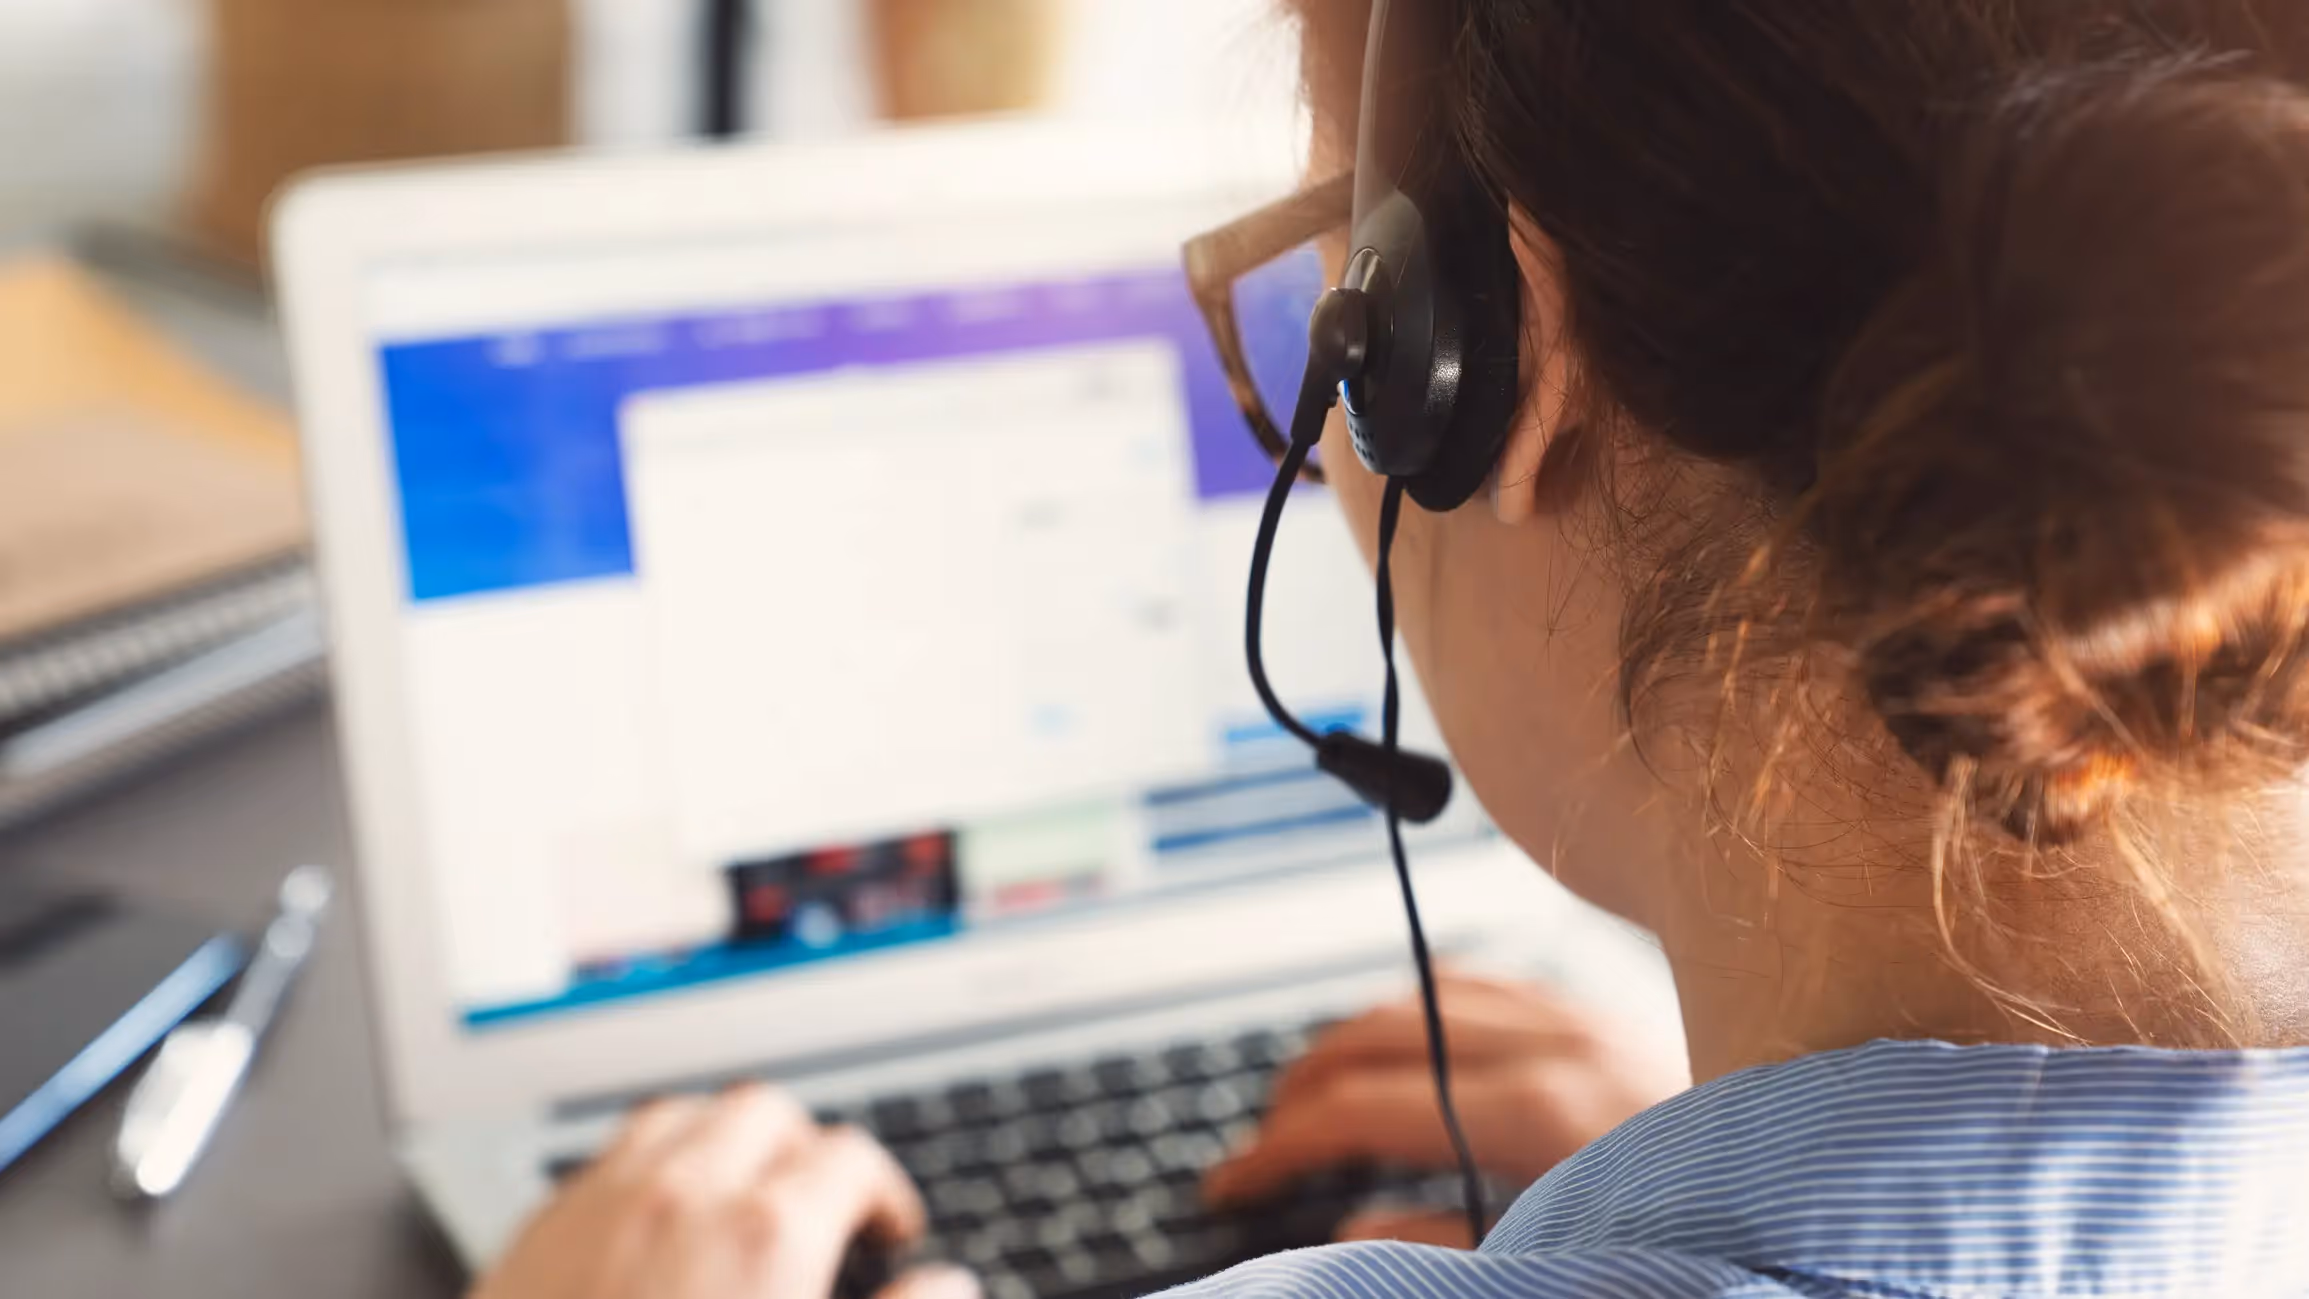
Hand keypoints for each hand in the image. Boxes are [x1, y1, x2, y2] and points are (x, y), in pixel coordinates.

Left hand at [470, 1085, 976, 1298]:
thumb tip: (948, 1286)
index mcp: (765, 1234)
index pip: (849, 1157)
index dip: (883, 1190)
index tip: (891, 1229)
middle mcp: (680, 1196)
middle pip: (764, 1112)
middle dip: (804, 1147)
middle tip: (822, 1204)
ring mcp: (598, 1207)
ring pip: (678, 1117)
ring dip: (721, 1142)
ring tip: (740, 1192)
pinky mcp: (534, 1234)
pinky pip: (604, 1158)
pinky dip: (646, 1168)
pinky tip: (652, 1222)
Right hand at [1204, 974, 1688, 1246]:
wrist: (1840, 1191)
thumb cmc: (1708, 1229)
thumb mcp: (1561, 1252)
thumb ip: (1439, 1245)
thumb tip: (1349, 1228)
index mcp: (1538, 1110)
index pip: (1359, 1108)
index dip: (1277, 1148)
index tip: (1234, 1182)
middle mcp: (1558, 1041)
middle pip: (1378, 1030)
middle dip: (1301, 1084)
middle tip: (1262, 1137)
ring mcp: (1586, 1013)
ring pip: (1427, 989)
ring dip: (1356, 1032)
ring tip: (1315, 1085)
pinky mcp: (1612, 1011)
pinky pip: (1491, 978)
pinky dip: (1428, 1002)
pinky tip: (1415, 1032)